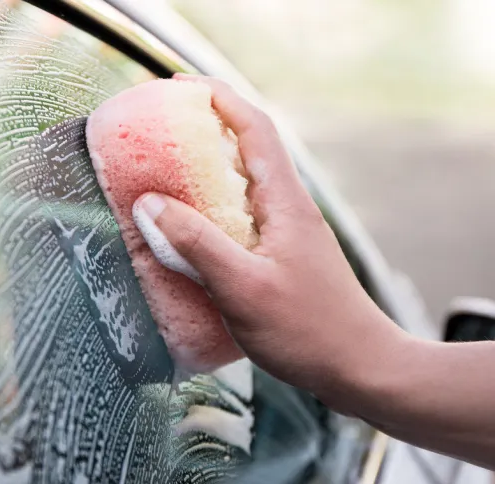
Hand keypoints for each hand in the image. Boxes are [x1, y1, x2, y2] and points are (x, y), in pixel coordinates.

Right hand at [133, 74, 406, 411]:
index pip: (254, 130)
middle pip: (248, 151)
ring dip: (208, 173)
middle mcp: (290, 209)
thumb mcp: (242, 286)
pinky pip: (243, 219)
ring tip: (166, 177)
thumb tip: (150, 205)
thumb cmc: (308, 330)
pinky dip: (213, 212)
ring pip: (244, 186)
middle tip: (163, 131)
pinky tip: (191, 236)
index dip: (219, 99)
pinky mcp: (283, 257)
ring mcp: (289, 234)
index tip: (180, 87)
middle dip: (207, 131)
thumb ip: (196, 243)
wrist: (361, 368)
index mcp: (285, 203)